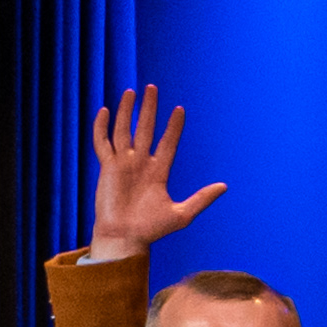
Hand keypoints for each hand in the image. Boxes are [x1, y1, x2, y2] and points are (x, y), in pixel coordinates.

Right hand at [81, 86, 220, 263]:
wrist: (125, 238)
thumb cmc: (151, 229)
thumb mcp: (182, 214)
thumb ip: (202, 198)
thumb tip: (224, 186)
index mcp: (158, 172)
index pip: (168, 143)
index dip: (174, 127)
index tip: (180, 109)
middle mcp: (140, 164)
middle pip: (145, 129)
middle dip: (149, 109)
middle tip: (153, 88)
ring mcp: (122, 164)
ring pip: (124, 130)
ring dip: (127, 111)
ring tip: (132, 92)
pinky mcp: (106, 168)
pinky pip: (102, 143)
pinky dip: (102, 127)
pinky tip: (106, 110)